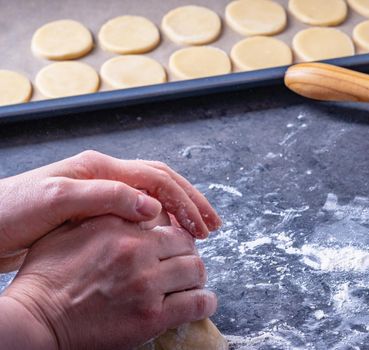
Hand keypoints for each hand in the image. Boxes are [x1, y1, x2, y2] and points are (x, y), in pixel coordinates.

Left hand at [0, 150, 220, 256]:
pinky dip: (160, 221)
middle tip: (213, 225)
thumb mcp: (56, 201)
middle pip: (161, 181)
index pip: (155, 178)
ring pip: (153, 195)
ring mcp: (101, 192)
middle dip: (191, 201)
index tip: (202, 226)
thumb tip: (153, 207)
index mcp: (99, 168)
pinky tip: (167, 235)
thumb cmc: (11, 211)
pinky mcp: (95, 211)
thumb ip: (106, 198)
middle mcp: (104, 176)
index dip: (184, 201)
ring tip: (200, 230)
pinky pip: (138, 211)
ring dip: (179, 210)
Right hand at [1, 215, 216, 349]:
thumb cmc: (46, 277)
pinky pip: (196, 303)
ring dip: (196, 275)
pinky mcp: (152, 316)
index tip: (171, 240)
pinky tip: (203, 302)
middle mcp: (136, 250)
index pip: (164, 218)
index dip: (171, 228)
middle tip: (182, 262)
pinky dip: (205, 302)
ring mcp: (146, 284)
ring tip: (191, 282)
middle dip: (187, 251)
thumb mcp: (67, 230)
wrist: (35, 321)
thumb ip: (102, 214)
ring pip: (195, 269)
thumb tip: (131, 205)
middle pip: (185, 242)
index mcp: (118, 226)